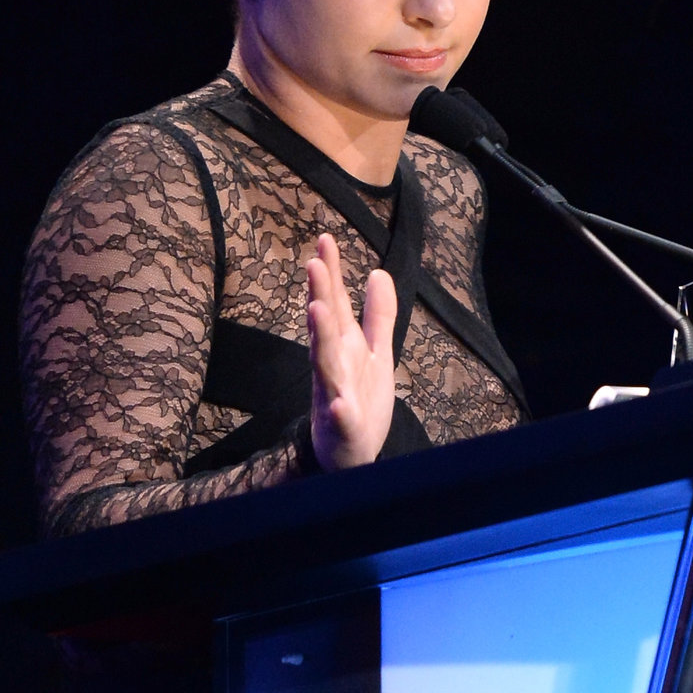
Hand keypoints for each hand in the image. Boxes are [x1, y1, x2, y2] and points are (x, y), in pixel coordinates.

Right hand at [305, 234, 396, 470]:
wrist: (349, 451)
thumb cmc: (359, 397)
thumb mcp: (376, 351)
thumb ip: (378, 315)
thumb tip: (378, 272)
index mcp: (342, 345)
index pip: (334, 304)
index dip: (331, 273)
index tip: (325, 240)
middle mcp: (333, 364)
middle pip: (326, 326)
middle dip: (319, 295)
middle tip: (315, 264)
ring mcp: (334, 394)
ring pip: (325, 364)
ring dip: (320, 338)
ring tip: (316, 311)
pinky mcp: (342, 426)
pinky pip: (339, 418)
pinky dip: (338, 411)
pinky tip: (339, 404)